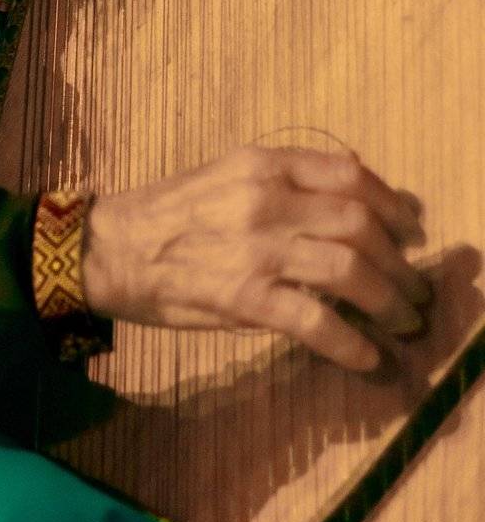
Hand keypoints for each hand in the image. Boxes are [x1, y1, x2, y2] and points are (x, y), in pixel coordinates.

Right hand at [81, 145, 431, 371]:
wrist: (109, 249)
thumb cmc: (168, 214)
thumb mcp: (227, 175)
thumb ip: (284, 181)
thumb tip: (351, 198)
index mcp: (263, 164)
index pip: (350, 175)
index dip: (392, 204)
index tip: (410, 230)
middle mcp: (264, 200)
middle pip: (359, 225)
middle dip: (399, 262)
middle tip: (412, 288)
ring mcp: (255, 250)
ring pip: (349, 270)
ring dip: (387, 302)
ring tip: (400, 322)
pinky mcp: (243, 298)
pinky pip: (315, 321)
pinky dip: (350, 343)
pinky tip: (366, 357)